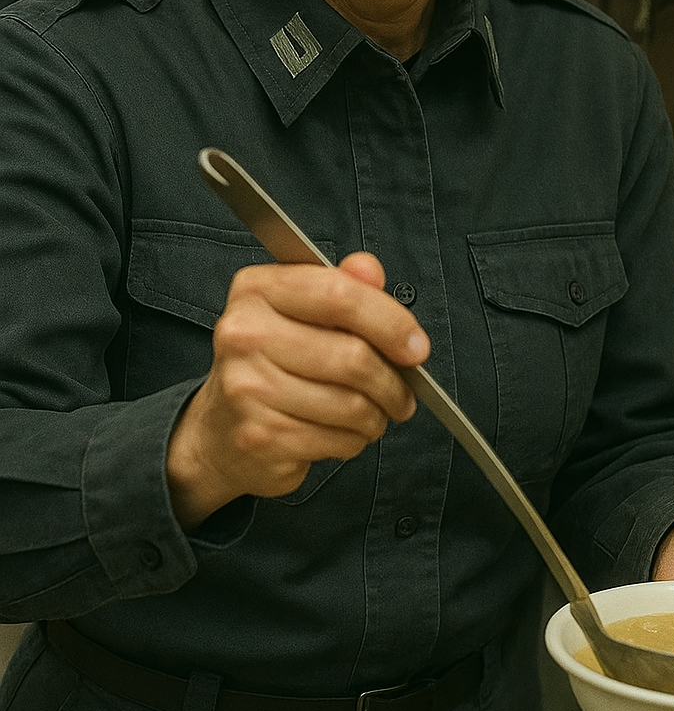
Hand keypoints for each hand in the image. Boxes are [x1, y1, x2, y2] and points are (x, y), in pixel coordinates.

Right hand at [167, 252, 425, 527]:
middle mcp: (243, 333)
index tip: (417, 347)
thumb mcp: (303, 311)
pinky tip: (343, 433)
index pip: (338, 295)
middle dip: (393, 382)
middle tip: (404, 395)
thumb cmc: (273, 362)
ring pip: (350, 404)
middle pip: (351, 356)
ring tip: (373, 414)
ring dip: (376, 415)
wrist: (218, 429)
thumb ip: (342, 285)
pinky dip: (353, 441)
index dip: (390, 321)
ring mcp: (246, 387)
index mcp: (256, 289)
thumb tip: (370, 270)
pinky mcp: (258, 436)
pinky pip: (335, 439)